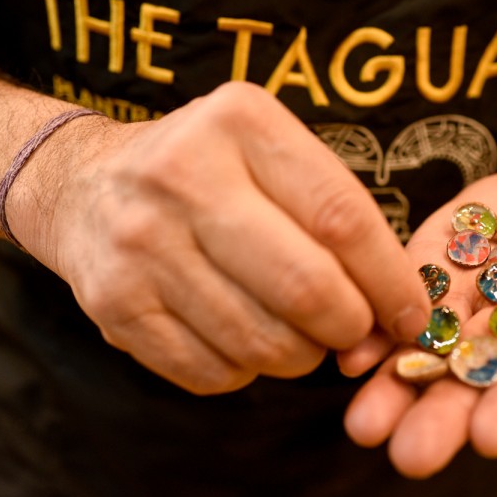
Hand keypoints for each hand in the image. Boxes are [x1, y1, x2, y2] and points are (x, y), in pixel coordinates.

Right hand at [9, 82, 430, 393]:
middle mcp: (183, 176)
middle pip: (305, 287)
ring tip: (295, 333)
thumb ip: (331, 217)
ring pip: (262, 342)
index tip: (413, 316)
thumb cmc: (204, 171)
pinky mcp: (114, 304)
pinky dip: (246, 371)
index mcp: (240, 123)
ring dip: (300, 355)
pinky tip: (240, 337)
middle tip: (354, 332)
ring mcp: (141, 244)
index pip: (342, 217)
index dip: (390, 280)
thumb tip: (390, 317)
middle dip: (350, 327)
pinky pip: (213, 373)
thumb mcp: (267, 154)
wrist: (83, 184)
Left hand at [342, 151, 496, 476]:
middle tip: (410, 457)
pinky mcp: (425, 278)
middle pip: (479, 379)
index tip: (494, 438)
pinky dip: (371, 340)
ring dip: (393, 393)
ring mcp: (464, 306)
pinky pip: (396, 316)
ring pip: (427, 359)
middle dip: (445, 418)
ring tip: (361, 425)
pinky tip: (346, 359)